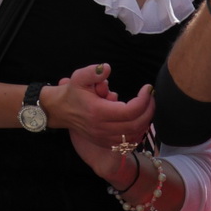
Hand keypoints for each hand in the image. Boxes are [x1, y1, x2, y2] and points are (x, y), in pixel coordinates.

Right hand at [46, 63, 153, 181]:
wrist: (60, 110)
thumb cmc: (72, 92)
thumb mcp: (79, 77)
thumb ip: (93, 72)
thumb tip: (107, 68)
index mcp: (98, 112)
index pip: (130, 110)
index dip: (144, 100)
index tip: (148, 88)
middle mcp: (102, 128)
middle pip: (136, 124)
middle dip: (149, 110)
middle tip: (151, 97)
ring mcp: (104, 138)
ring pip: (134, 134)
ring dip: (145, 121)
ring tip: (147, 106)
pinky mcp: (105, 142)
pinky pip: (128, 142)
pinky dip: (138, 131)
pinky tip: (139, 120)